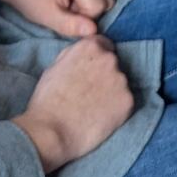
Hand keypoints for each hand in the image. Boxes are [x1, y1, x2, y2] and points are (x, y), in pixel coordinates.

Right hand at [11, 35, 134, 172]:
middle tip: (89, 92)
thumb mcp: (54, 67)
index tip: (91, 71)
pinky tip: (101, 117)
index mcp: (90, 47)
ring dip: (111, 91)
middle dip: (104, 74)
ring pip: (120, 83)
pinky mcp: (128, 101)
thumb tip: (84, 54)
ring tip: (93, 107)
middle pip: (113, 63)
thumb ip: (74, 55)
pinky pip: (125, 102)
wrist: (51, 132)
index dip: (96, 59)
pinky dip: (116, 108)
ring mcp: (121, 80)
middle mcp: (109, 59)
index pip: (103, 44)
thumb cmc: (47, 101)